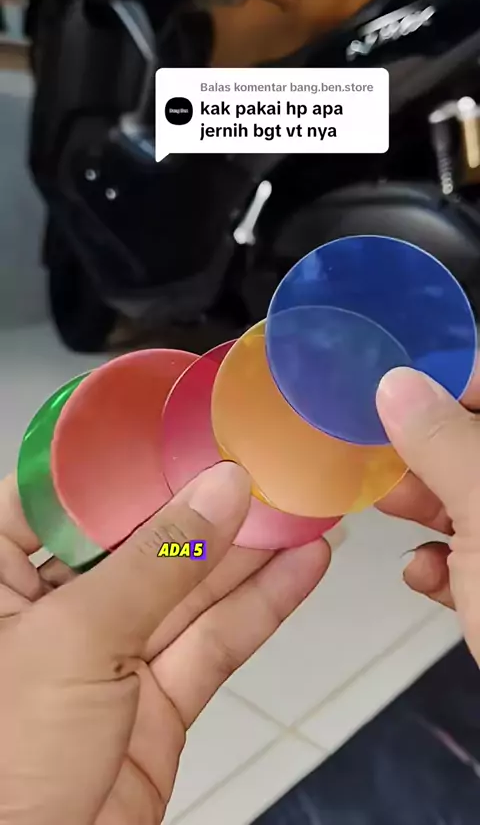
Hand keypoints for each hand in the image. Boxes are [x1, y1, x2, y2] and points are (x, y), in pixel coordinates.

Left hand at [0, 463, 329, 824]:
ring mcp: (108, 656)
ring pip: (186, 589)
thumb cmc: (2, 768)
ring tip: (299, 506)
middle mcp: (51, 609)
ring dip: (247, 551)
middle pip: (137, 537)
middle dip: (201, 504)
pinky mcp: (155, 701)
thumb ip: (156, 563)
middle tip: (258, 464)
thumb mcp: (75, 640)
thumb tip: (217, 493)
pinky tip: (301, 568)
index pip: (60, 492)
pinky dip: (260, 607)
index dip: (121, 456)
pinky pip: (212, 642)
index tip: (178, 423)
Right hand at [376, 364, 479, 665]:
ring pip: (470, 502)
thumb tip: (396, 381)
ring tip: (391, 510)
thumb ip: (444, 440)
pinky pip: (473, 558)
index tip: (392, 393)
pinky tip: (424, 576)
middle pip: (473, 448)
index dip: (449, 383)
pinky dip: (443, 563)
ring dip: (426, 508)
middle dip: (425, 454)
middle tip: (379, 461)